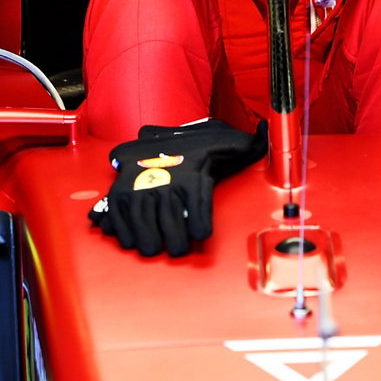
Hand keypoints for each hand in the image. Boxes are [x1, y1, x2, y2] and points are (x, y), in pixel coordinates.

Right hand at [88, 120, 267, 257]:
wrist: (163, 139)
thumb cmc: (199, 149)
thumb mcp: (226, 142)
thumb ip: (249, 143)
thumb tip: (263, 132)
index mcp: (192, 170)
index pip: (198, 199)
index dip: (200, 221)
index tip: (204, 234)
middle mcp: (164, 175)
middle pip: (169, 215)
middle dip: (173, 238)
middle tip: (177, 249)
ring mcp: (139, 182)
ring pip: (142, 217)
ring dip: (146, 238)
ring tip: (153, 249)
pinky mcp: (120, 190)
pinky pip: (117, 213)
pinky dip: (121, 229)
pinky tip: (130, 240)